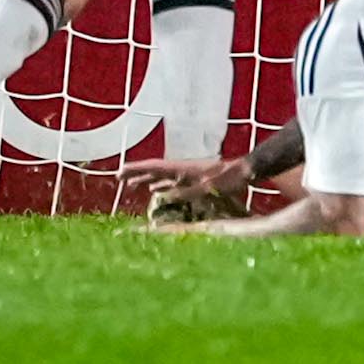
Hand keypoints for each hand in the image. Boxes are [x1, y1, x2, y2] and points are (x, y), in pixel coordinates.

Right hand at [118, 152, 250, 209]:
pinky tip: (156, 192)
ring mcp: (188, 173)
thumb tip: (162, 197)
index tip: (120, 171)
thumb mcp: (205, 188)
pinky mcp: (194, 179)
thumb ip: (185, 193)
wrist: (245, 171)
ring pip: (161, 176)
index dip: (136, 169)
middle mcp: (182, 168)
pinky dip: (160, 186)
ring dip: (146, 179)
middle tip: (118, 178)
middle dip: (136, 173)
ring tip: (131, 185)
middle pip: (154, 169)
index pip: (154, 167)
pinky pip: (171, 182)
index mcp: (182, 168)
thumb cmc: (228, 179)